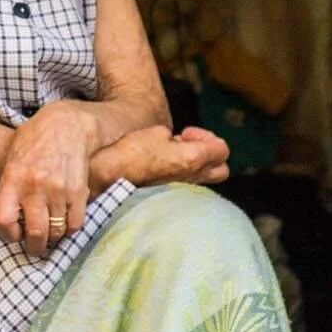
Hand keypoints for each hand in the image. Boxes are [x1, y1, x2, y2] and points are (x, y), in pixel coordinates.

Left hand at [0, 103, 102, 257]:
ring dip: (53, 237)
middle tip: (35, 247)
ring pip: (56, 231)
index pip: (3, 220)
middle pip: (34, 233)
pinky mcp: (78, 191)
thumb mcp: (12, 160)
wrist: (66, 125)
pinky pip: (75, 223)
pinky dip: (69, 228)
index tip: (13, 235)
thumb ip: (9, 189)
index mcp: (13, 179)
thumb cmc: (34, 142)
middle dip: (34, 246)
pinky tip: (64, 222)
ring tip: (50, 233)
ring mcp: (59, 190)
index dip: (7, 235)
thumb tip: (10, 221)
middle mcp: (35, 187)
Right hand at [92, 124, 230, 191]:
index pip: (222, 149)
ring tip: (172, 157)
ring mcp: (182, 191)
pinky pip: (186, 187)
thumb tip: (176, 144)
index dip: (209, 137)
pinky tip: (161, 170)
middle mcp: (192, 178)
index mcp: (192, 158)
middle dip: (211, 155)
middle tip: (190, 146)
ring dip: (195, 166)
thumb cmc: (130, 153)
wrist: (108, 179)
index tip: (187, 134)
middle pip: (222, 170)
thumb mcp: (155, 132)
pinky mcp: (170, 199)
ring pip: (204, 180)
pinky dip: (181, 177)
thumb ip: (175, 137)